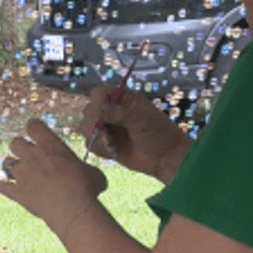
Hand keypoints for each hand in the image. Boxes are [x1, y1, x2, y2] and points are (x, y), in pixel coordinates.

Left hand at [0, 119, 106, 233]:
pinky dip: (2, 186)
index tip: (38, 135)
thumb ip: (86, 170)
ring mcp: (22, 173)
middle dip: (20, 147)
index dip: (34, 129)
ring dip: (12, 167)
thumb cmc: (86, 188)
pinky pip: (1, 186)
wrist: (71, 207)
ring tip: (21, 174)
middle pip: (14, 142)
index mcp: (51, 145)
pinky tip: (3, 187)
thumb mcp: (94, 173)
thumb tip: (94, 178)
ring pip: (6, 162)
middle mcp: (33, 155)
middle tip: (29, 157)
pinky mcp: (17, 192)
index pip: (33, 125)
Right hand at [78, 86, 192, 181]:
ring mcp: (109, 128)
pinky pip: (90, 144)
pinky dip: (98, 148)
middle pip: (88, 110)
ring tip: (111, 144)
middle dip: (94, 123)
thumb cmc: (159, 134)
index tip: (102, 116)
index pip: (98, 93)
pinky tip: (113, 152)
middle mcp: (113, 111)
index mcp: (123, 99)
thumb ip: (117, 113)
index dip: (97, 103)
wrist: (166, 159)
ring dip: (95, 137)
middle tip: (107, 135)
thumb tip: (96, 108)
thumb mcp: (140, 120)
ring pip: (85, 128)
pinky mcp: (107, 144)